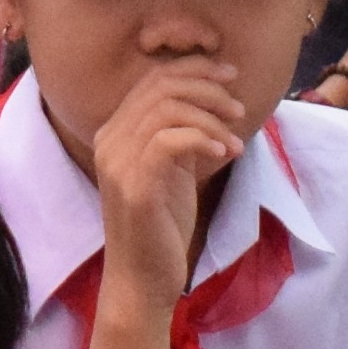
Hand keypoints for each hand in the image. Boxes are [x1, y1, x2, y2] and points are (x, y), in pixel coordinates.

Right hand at [85, 58, 256, 320]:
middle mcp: (109, 141)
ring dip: (212, 117)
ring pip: (168, 108)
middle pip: (161, 86)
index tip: (230, 76)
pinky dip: (203, 138)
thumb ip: (179, 133)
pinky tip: (224, 152)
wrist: (142, 280)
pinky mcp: (134, 185)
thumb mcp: (172, 169)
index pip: (152, 79)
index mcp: (114, 132)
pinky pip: (170, 139)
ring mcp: (118, 163)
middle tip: (238, 108)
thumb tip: (212, 97)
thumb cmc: (161, 225)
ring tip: (234, 139)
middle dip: (208, 88)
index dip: (194, 68)